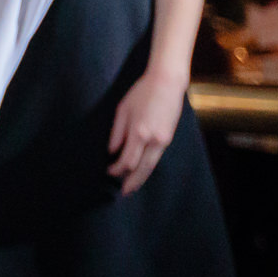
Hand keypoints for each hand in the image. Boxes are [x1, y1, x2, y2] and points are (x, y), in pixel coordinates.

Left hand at [107, 65, 187, 195]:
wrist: (167, 83)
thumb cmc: (141, 93)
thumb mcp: (123, 110)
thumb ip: (117, 133)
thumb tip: (112, 152)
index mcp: (139, 132)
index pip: (127, 161)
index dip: (117, 169)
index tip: (109, 171)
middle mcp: (153, 140)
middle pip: (142, 169)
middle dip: (132, 182)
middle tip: (124, 193)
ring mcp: (164, 140)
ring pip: (152, 165)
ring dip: (142, 177)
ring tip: (133, 187)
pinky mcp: (169, 137)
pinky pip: (157, 157)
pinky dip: (149, 166)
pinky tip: (142, 170)